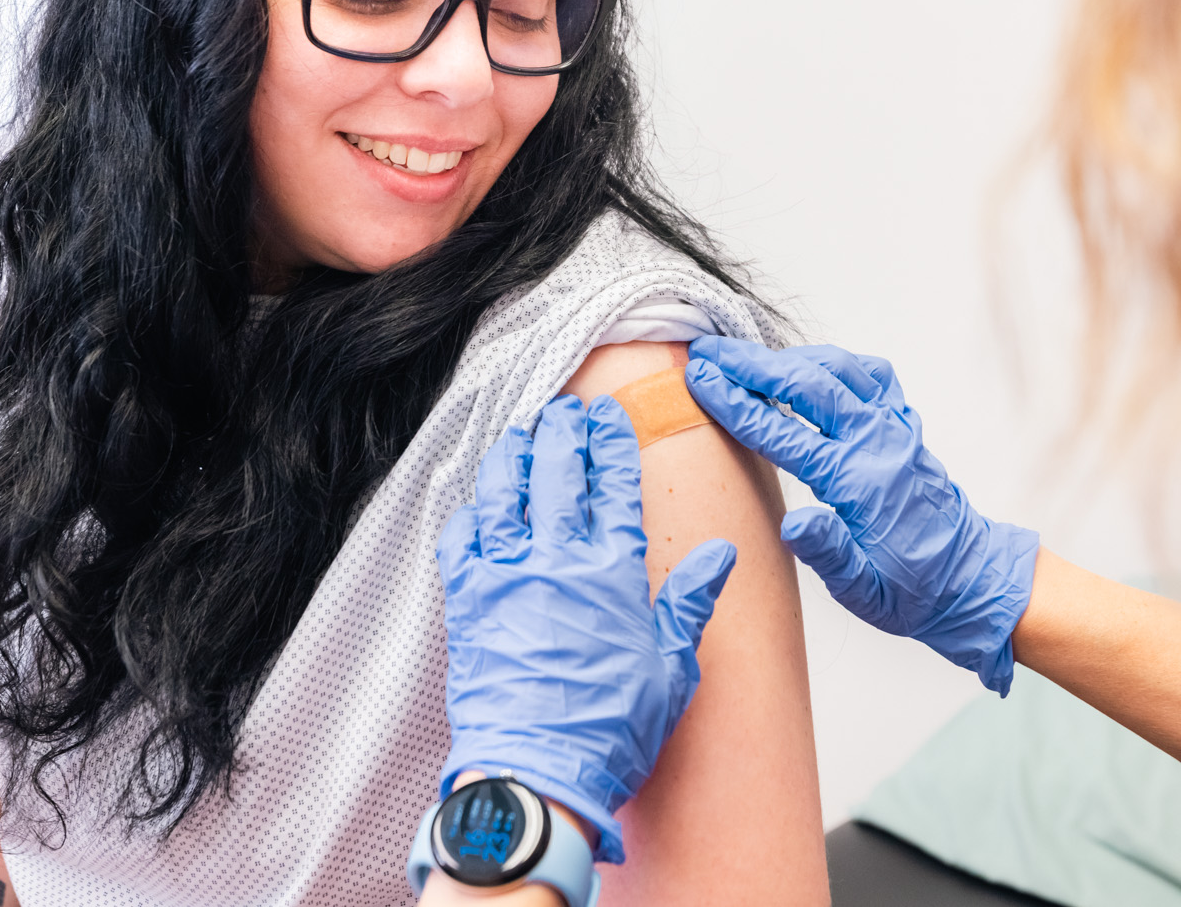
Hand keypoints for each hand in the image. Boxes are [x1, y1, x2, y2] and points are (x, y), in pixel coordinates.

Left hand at [436, 394, 736, 864]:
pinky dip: (469, 511)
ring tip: (522, 436)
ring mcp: (504, 575)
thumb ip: (690, 601)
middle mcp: (555, 560)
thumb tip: (720, 556)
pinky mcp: (466, 601)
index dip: (613, 443)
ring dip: (514, 455)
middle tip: (567, 410)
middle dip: (564, 430)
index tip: (611, 418)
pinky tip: (478, 502)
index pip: (613, 485)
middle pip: (558, 471)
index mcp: (612, 571)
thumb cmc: (610, 730)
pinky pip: (460, 537)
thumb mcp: (671, 668)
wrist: (539, 771)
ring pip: (503, 491)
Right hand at [684, 337, 1036, 694]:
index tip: (699, 381)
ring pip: (839, 369)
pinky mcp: (905, 425)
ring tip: (743, 356)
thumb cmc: (913, 592)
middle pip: (808, 384)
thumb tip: (793, 523)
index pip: (784, 433)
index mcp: (860, 483)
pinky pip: (869, 375)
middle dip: (751, 365)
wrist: (972, 581)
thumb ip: (830, 554)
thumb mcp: (865, 593)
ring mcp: (895, 428)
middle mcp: (879, 444)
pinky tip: (806, 366)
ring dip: (788, 358)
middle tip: (706, 352)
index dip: (736, 404)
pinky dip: (833, 362)